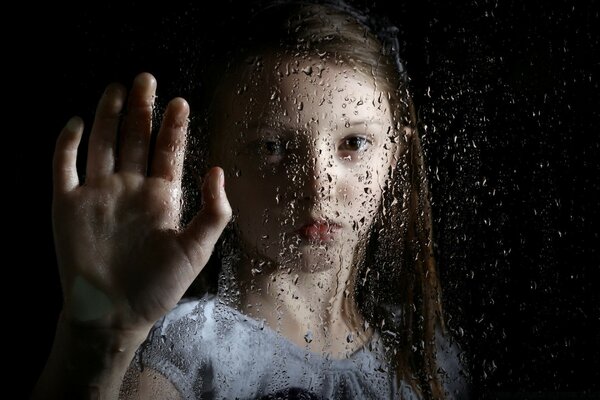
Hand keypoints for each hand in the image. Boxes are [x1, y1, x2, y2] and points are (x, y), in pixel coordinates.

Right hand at [52, 72, 230, 333]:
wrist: (115, 312)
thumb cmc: (159, 285)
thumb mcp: (197, 249)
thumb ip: (213, 211)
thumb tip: (219, 171)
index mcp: (161, 197)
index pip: (168, 152)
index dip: (174, 128)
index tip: (180, 102)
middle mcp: (130, 189)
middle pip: (136, 140)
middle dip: (142, 110)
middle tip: (147, 79)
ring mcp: (98, 194)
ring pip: (104, 144)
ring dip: (109, 117)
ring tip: (117, 88)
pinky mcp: (67, 205)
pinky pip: (64, 167)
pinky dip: (68, 144)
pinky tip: (76, 122)